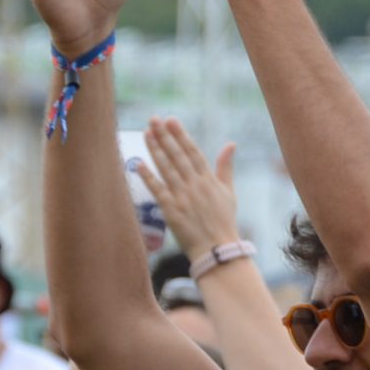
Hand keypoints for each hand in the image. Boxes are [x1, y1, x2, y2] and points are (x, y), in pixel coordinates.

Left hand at [135, 118, 239, 257]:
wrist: (218, 250)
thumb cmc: (224, 222)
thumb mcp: (229, 192)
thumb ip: (226, 167)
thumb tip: (231, 144)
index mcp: (209, 180)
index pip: (193, 152)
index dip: (180, 135)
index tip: (170, 120)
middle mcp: (195, 185)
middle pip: (177, 156)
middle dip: (165, 136)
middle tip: (153, 119)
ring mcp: (182, 197)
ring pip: (166, 168)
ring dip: (155, 150)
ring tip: (146, 133)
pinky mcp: (171, 210)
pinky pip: (157, 190)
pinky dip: (148, 176)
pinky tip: (138, 163)